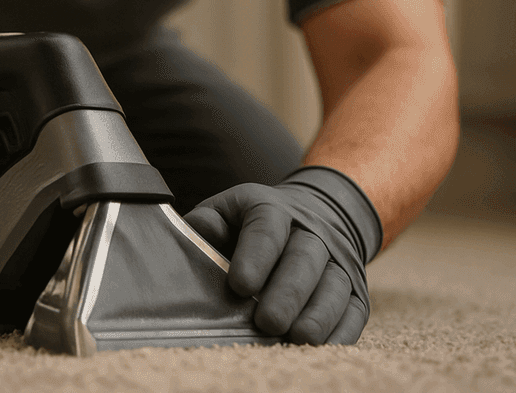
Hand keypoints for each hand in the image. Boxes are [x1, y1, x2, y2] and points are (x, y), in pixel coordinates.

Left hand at [183, 166, 382, 344]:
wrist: (310, 217)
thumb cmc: (251, 225)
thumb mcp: (226, 212)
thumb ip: (208, 224)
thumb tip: (199, 233)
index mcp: (272, 209)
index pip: (266, 228)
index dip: (255, 256)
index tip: (239, 285)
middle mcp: (311, 231)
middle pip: (304, 258)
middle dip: (287, 292)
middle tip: (268, 322)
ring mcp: (338, 259)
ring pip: (334, 284)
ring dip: (318, 314)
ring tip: (298, 338)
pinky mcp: (355, 288)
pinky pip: (354, 310)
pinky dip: (341, 330)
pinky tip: (322, 346)